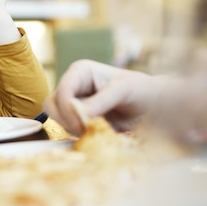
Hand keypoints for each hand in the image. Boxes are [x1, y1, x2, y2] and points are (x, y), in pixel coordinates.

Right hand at [44, 60, 166, 135]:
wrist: (154, 106)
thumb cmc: (142, 91)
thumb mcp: (125, 91)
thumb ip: (101, 101)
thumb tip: (79, 114)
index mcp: (81, 71)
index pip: (62, 91)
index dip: (67, 109)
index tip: (83, 124)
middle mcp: (73, 85)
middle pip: (52, 104)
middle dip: (66, 120)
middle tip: (87, 130)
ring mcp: (73, 102)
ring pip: (56, 118)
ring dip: (71, 128)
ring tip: (94, 131)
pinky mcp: (77, 118)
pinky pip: (65, 128)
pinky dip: (76, 134)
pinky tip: (93, 133)